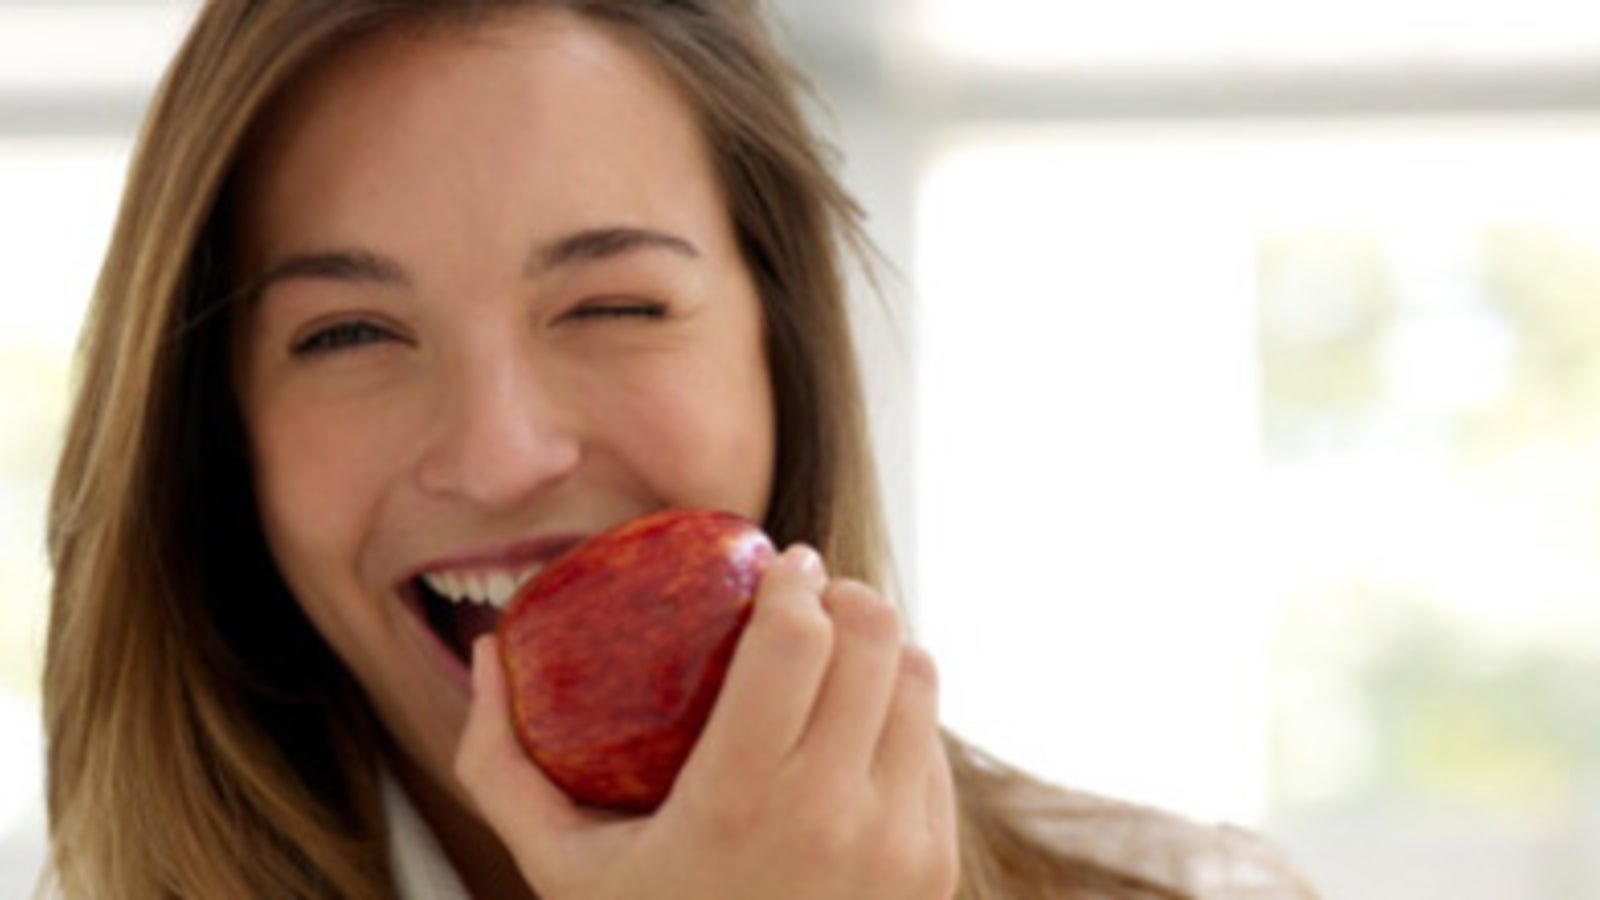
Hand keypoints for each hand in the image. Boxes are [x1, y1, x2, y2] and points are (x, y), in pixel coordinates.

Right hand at [455, 544, 959, 898]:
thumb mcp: (557, 868)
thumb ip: (500, 763)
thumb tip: (485, 647)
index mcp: (740, 804)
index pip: (797, 641)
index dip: (797, 582)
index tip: (782, 566)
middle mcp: (834, 819)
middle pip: (875, 638)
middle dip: (846, 596)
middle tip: (813, 596)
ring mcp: (898, 845)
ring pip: (920, 679)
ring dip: (882, 645)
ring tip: (838, 650)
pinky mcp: (935, 867)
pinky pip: (932, 746)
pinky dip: (901, 714)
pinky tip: (857, 726)